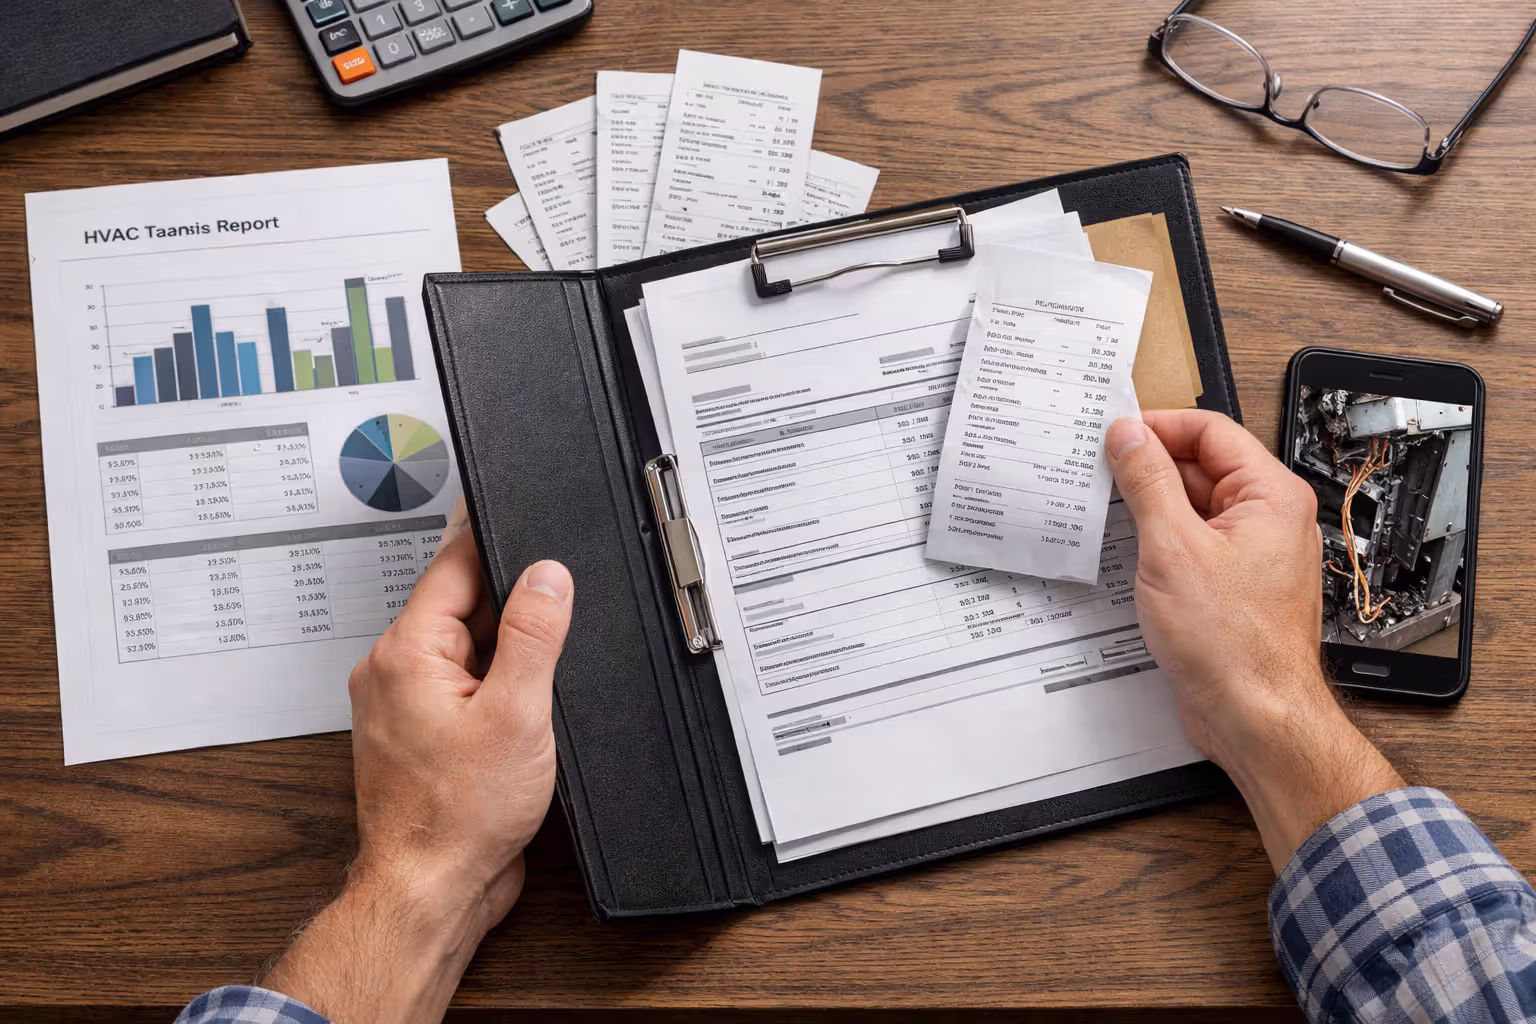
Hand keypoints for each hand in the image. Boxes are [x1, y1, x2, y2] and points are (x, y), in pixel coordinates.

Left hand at [264, 511, 572, 1023]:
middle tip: (548, 635)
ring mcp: (404, 702)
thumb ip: (535, 634)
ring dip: (506, 655)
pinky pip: (463, 684)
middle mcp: (393, 670)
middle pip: (464, 603)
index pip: (454, 564)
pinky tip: (522, 715)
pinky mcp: (422, 732)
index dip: (500, 541)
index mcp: (407, 651)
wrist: (432, 889)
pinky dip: (496, 688)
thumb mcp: (518, 713)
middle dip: (513, 607)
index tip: (530, 521)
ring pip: (467, 646)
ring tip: (531, 692)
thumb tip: (549, 574)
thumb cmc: (457, 815)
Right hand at [1105, 411, 1400, 869]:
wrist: (1255, 715)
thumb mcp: (1171, 548)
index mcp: (1270, 496)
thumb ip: (1147, 482)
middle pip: (1201, 466)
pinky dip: (1160, 541)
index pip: (1210, 431)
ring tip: (1109, 514)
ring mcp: (1252, 553)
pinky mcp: (1233, 584)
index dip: (1158, 427)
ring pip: (1193, 507)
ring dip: (1151, 507)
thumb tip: (1128, 436)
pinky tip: (1128, 553)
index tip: (1114, 435)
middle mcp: (1269, 519)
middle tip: (1100, 473)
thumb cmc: (1233, 644)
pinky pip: (1192, 543)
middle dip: (1149, 468)